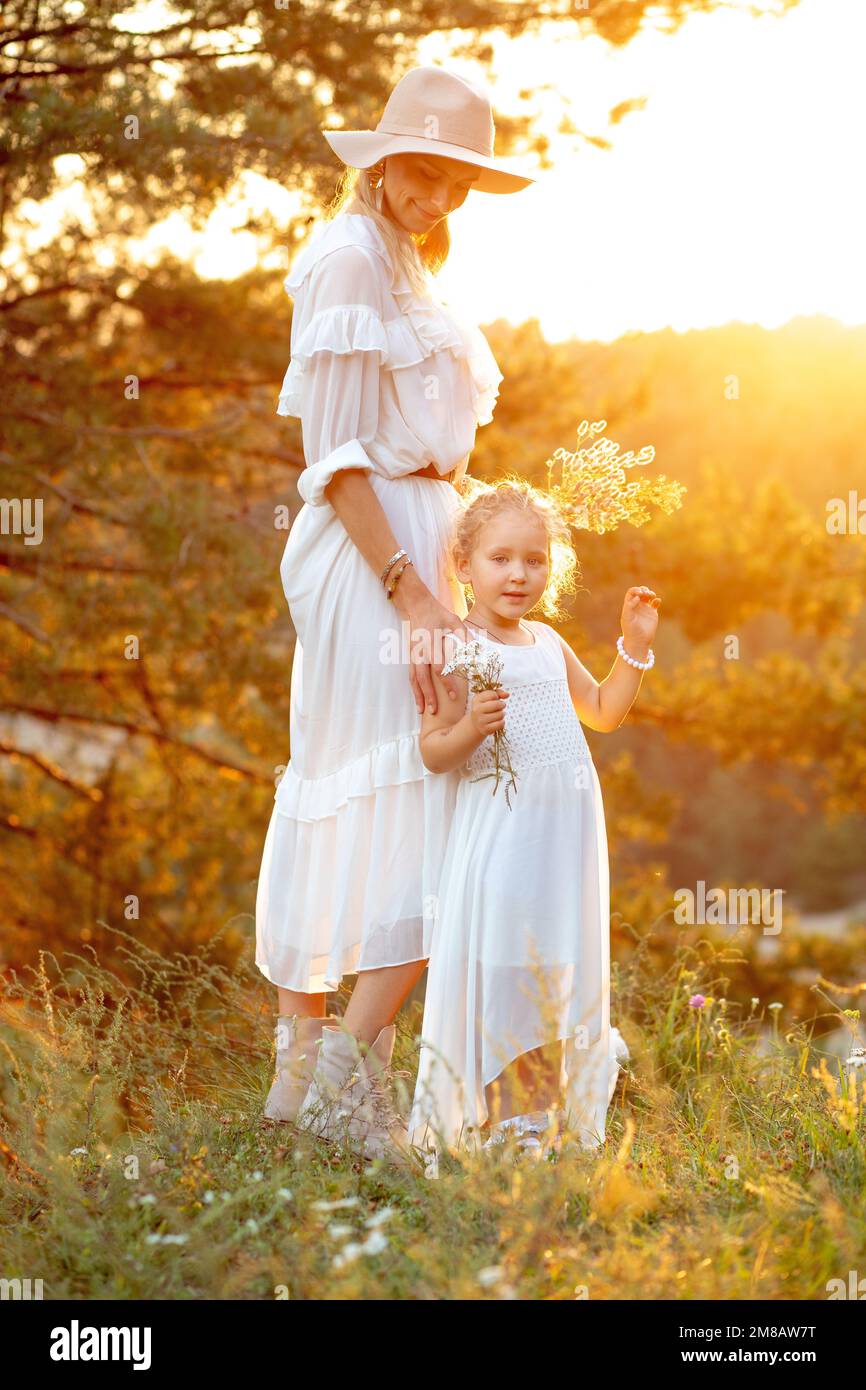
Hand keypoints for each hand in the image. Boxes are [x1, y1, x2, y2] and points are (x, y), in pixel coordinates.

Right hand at [395, 584, 469, 715]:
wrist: (418, 606)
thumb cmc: (439, 614)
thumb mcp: (455, 621)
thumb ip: (466, 636)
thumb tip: (478, 652)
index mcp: (432, 642)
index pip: (439, 667)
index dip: (446, 682)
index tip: (454, 695)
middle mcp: (420, 650)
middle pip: (423, 677)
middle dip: (429, 694)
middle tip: (435, 710)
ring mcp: (413, 654)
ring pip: (414, 679)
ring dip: (418, 695)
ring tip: (423, 712)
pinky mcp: (411, 656)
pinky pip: (411, 676)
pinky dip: (414, 690)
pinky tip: (418, 701)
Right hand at [469, 687, 509, 738]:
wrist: (476, 724)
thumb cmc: (484, 708)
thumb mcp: (488, 698)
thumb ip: (498, 693)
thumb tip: (507, 694)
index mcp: (477, 699)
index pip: (492, 695)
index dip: (497, 696)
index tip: (495, 699)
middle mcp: (477, 710)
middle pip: (497, 704)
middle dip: (502, 705)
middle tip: (501, 706)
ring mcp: (480, 720)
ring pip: (500, 714)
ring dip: (502, 714)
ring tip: (498, 714)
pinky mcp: (485, 729)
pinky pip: (500, 724)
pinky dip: (502, 722)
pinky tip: (498, 721)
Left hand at [620, 586, 659, 655]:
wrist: (638, 641)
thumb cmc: (630, 630)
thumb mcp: (627, 618)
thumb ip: (630, 606)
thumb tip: (637, 597)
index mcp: (629, 605)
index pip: (632, 592)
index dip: (636, 590)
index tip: (640, 593)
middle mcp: (637, 606)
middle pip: (640, 592)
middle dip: (644, 590)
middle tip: (646, 594)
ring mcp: (645, 609)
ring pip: (648, 596)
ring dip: (650, 593)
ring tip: (651, 596)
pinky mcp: (652, 613)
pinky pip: (655, 603)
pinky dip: (657, 600)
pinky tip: (657, 601)